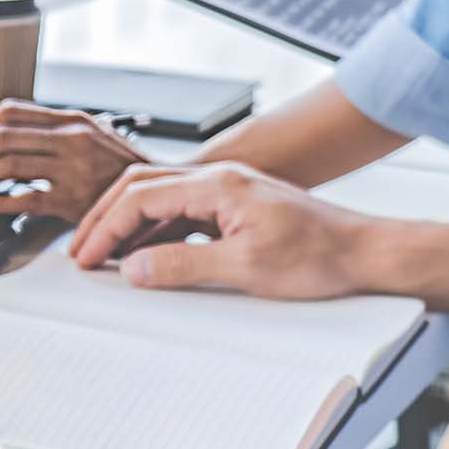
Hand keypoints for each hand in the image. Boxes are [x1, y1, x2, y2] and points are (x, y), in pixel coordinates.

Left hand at [0, 101, 148, 221]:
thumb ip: (57, 130)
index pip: (11, 111)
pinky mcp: (72, 200)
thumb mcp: (93, 135)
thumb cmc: (121, 166)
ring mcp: (71, 169)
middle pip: (3, 138)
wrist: (160, 190)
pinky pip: (22, 200)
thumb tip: (7, 133)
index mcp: (71, 120)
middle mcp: (70, 139)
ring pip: (7, 166)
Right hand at [71, 162, 379, 298]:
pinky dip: (154, 230)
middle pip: (142, 188)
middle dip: (106, 219)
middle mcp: (219, 179)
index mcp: (218, 185)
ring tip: (105, 256)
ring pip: (159, 197)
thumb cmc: (319, 257)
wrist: (365, 253)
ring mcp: (227, 191)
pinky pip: (181, 211)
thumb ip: (183, 266)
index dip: (106, 228)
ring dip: (128, 224)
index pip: (141, 198)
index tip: (87, 257)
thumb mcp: (246, 269)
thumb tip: (134, 268)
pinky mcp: (236, 207)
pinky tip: (147, 255)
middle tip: (82, 252)